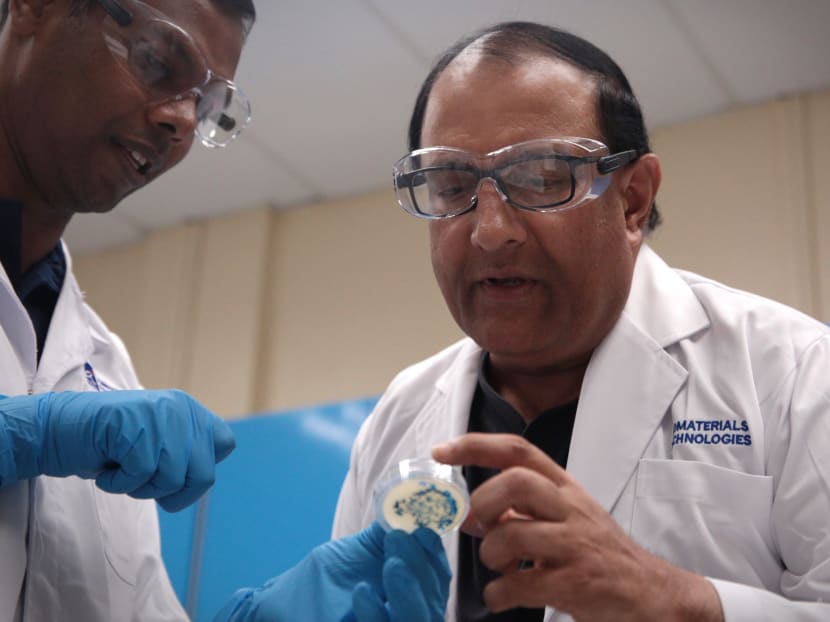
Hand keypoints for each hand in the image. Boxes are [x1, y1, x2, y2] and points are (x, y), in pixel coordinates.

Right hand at [0, 389, 234, 510]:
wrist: (56, 430)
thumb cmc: (105, 444)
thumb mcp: (156, 443)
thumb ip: (183, 452)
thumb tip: (203, 480)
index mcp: (189, 410)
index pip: (224, 445)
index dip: (198, 470)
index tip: (169, 472)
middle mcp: (180, 409)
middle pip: (204, 474)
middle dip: (172, 492)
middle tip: (142, 483)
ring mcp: (160, 416)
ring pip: (173, 479)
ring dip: (142, 488)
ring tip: (121, 469)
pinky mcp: (137, 428)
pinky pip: (140, 476)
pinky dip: (118, 484)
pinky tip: (106, 467)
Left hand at [213, 522, 450, 621]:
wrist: (273, 613)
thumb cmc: (312, 586)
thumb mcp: (350, 556)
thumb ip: (380, 540)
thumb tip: (408, 509)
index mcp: (406, 596)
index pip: (436, 581)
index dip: (435, 557)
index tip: (424, 530)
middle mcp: (402, 618)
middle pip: (433, 603)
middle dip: (421, 568)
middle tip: (401, 539)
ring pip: (418, 621)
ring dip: (408, 589)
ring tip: (391, 561)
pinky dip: (375, 614)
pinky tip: (361, 591)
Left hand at [433, 433, 722, 621]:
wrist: (652, 593)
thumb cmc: (597, 551)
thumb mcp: (564, 519)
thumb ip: (522, 511)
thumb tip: (472, 515)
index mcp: (564, 487)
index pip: (518, 450)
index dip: (475, 445)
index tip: (441, 450)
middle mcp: (570, 508)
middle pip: (516, 481)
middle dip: (484, 502)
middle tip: (480, 526)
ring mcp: (576, 545)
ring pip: (513, 534)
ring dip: (491, 555)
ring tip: (499, 568)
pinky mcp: (577, 583)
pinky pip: (520, 585)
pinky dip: (499, 593)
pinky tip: (504, 596)